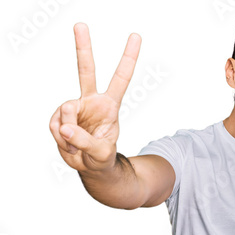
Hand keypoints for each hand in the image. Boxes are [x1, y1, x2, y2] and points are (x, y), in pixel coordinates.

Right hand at [49, 23, 140, 171]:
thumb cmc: (102, 157)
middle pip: (86, 70)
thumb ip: (85, 141)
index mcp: (110, 105)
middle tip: (80, 25)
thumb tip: (65, 127)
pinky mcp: (59, 117)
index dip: (128, 58)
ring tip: (78, 146)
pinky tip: (70, 145)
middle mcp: (91, 101)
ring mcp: (74, 108)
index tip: (136, 36)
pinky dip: (61, 140)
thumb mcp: (101, 154)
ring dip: (69, 134)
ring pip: (65, 112)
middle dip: (83, 47)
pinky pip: (55, 126)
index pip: (121, 78)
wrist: (89, 166)